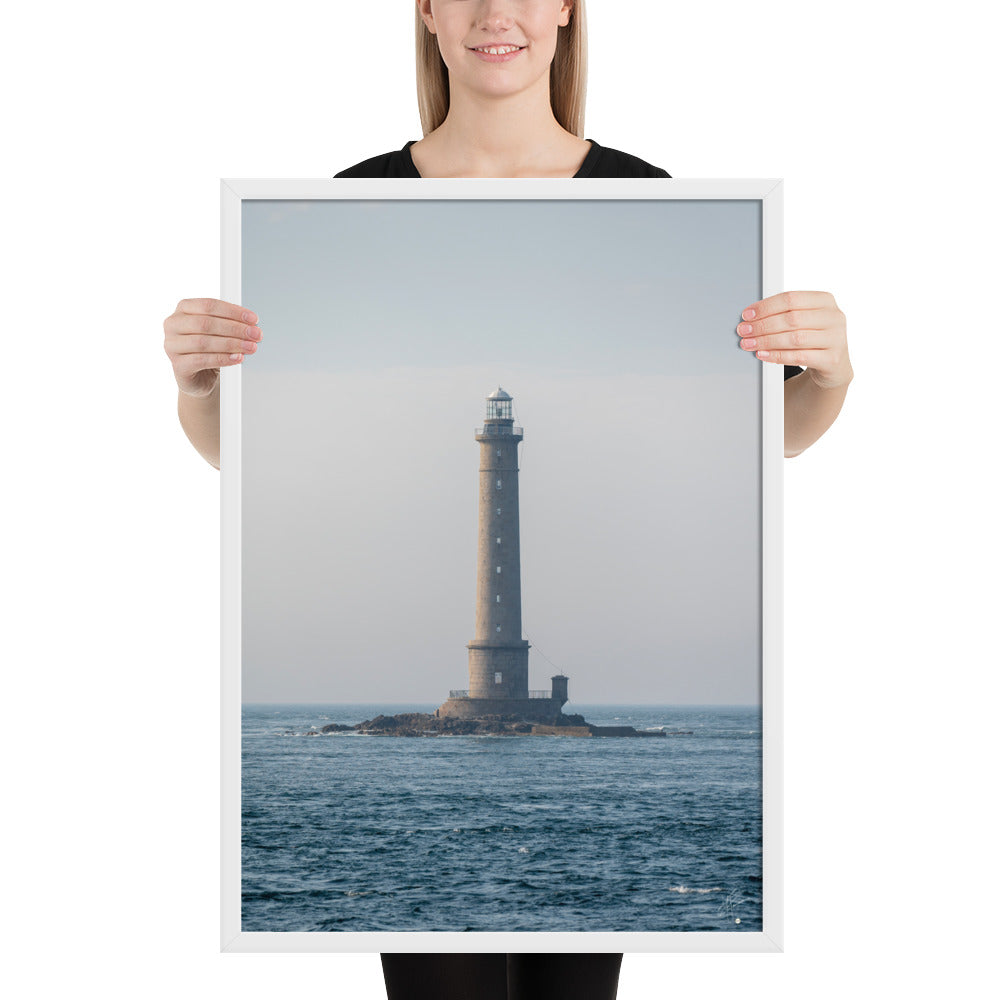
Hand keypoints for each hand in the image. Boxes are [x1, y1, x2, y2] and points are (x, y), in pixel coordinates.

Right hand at [163, 298, 261, 397]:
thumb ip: (229, 323)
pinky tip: (237, 358)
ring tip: (250, 347)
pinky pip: (201, 360)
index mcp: (184, 309)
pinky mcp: (178, 365)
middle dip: (235, 328)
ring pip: (203, 342)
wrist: (200, 376)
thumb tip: (252, 326)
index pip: (208, 305)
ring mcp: (172, 345)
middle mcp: (173, 325)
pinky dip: (223, 359)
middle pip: (206, 323)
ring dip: (231, 344)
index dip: (233, 311)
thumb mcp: (218, 331)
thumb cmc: (209, 349)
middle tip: (255, 334)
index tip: (253, 319)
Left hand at [737, 290, 851, 389]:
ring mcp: (836, 338)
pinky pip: (799, 357)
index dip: (766, 306)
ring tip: (748, 344)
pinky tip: (762, 354)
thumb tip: (750, 317)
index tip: (747, 315)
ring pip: (794, 338)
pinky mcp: (832, 359)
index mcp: (825, 300)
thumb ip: (783, 314)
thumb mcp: (804, 320)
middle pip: (791, 318)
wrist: (834, 365)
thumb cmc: (813, 338)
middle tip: (743, 331)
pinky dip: (777, 356)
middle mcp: (834, 317)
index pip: (791, 298)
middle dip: (762, 325)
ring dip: (766, 341)